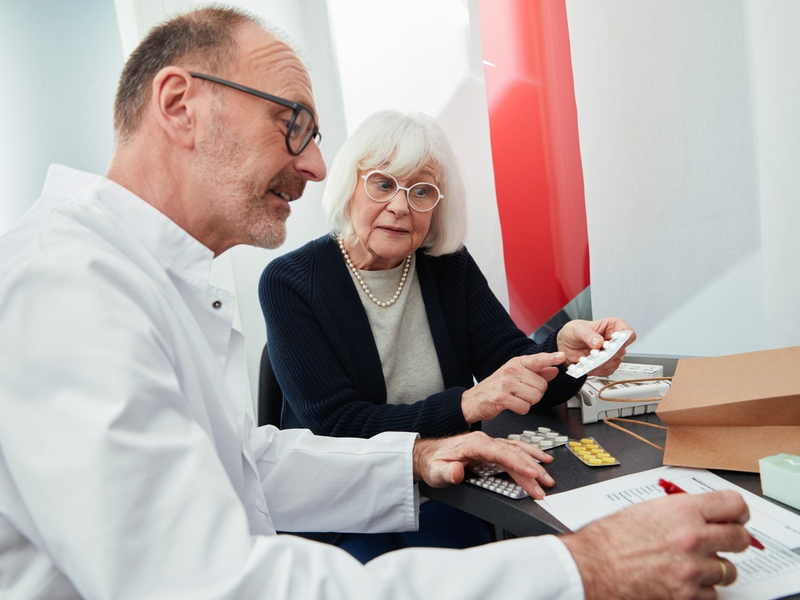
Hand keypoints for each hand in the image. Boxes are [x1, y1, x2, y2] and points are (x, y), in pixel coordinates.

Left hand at [412, 431, 554, 498]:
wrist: (427, 455)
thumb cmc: (433, 462)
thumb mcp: (436, 471)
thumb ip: (449, 472)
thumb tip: (459, 472)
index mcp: (474, 444)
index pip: (501, 453)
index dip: (518, 463)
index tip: (532, 473)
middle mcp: (484, 442)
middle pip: (513, 454)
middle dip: (531, 469)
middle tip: (545, 484)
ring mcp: (489, 445)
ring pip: (517, 452)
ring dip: (534, 463)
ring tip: (548, 476)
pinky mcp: (491, 451)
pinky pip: (514, 451)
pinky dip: (529, 456)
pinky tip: (538, 461)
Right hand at [460, 352, 564, 424]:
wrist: (473, 400)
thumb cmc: (495, 387)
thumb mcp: (515, 376)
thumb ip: (537, 372)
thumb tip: (554, 369)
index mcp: (515, 363)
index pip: (537, 360)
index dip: (551, 358)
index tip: (561, 356)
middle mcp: (510, 371)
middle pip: (541, 385)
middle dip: (536, 393)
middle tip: (523, 393)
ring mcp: (505, 384)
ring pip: (535, 397)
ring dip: (529, 402)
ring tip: (516, 398)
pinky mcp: (501, 398)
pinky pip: (525, 407)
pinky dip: (521, 409)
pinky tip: (512, 405)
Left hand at [557, 317, 635, 376]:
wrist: (566, 344)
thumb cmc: (574, 332)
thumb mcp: (578, 329)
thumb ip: (588, 335)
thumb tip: (598, 342)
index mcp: (613, 326)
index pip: (627, 332)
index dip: (623, 339)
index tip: (611, 343)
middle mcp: (615, 340)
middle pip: (621, 350)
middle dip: (607, 354)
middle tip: (594, 353)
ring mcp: (612, 354)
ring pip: (614, 362)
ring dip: (599, 363)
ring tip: (586, 360)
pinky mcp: (606, 365)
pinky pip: (606, 371)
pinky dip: (594, 370)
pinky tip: (585, 365)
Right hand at [561, 490, 750, 599]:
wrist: (589, 567)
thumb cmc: (608, 539)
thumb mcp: (644, 510)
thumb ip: (677, 511)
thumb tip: (698, 515)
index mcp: (681, 510)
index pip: (733, 504)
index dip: (738, 511)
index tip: (737, 517)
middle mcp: (693, 538)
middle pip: (740, 538)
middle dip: (735, 540)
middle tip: (726, 542)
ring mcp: (692, 569)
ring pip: (729, 570)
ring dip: (716, 568)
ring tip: (696, 565)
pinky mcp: (687, 595)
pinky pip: (713, 594)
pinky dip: (702, 590)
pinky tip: (685, 582)